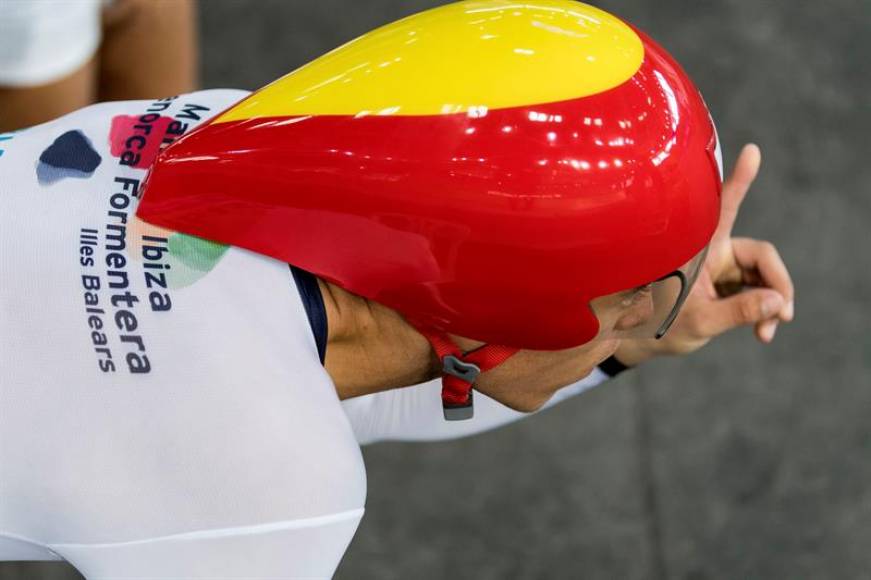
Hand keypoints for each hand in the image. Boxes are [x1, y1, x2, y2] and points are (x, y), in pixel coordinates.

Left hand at [616, 144, 794, 365]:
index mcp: (698, 248)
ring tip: (766, 333)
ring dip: (772, 304)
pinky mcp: (726, 283)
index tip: (752, 151)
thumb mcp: (699, 321)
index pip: (724, 209)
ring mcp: (721, 266)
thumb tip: (778, 301)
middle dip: (777, 285)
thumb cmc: (658, 326)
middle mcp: (712, 250)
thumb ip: (738, 311)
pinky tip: (762, 333)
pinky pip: (757, 291)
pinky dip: (764, 312)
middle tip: (785, 314)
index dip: (739, 181)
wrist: (641, 341)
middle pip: (761, 255)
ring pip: (763, 277)